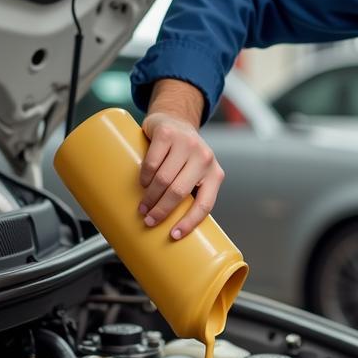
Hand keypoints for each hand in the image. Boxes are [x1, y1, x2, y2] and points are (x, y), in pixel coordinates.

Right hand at [138, 111, 224, 238]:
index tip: (174, 236)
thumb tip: (176, 230)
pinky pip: (152, 162)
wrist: (175, 121)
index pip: (205, 204)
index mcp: (215, 174)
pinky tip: (142, 183)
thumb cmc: (184, 157)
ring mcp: (187, 144)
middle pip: (179, 192)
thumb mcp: (195, 175)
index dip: (190, 222)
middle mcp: (204, 158)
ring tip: (142, 206)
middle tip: (148, 221)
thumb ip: (192, 194)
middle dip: (161, 211)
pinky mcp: (167, 134)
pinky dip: (144, 176)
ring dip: (149, 196)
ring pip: (164, 179)